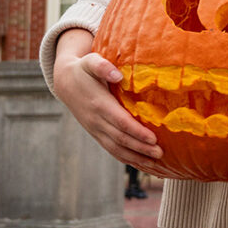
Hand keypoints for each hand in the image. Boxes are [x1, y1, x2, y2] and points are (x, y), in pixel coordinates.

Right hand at [52, 29, 173, 175]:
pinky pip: (113, 151)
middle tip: (162, 153)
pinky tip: (143, 165)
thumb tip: (116, 74)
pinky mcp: (97, 134)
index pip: (120, 122)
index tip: (153, 138)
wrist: (65, 82)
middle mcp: (96, 121)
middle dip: (141, 148)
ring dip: (136, 159)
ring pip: (117, 149)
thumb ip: (103, 66)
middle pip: (121, 139)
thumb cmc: (84, 70)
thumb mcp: (91, 62)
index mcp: (99, 104)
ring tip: (156, 165)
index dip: (136, 131)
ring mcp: (96, 130)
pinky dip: (128, 159)